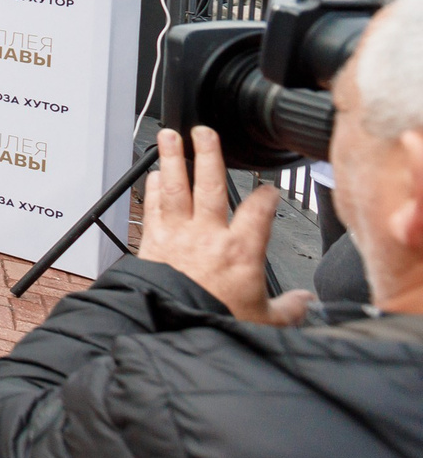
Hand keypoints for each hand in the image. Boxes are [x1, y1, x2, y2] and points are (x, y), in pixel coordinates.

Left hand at [137, 127, 312, 325]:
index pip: (260, 212)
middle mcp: (208, 236)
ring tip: (168, 136)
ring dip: (173, 160)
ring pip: (175, 188)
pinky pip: (152, 207)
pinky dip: (152, 189)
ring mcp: (177, 235)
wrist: (171, 324)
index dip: (267, 196)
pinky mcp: (152, 242)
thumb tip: (306, 303)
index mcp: (240, 251)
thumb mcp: (263, 320)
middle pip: (211, 185)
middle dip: (209, 154)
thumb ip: (288, 309)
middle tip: (204, 132)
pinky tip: (152, 175)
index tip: (269, 188)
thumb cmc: (214, 321)